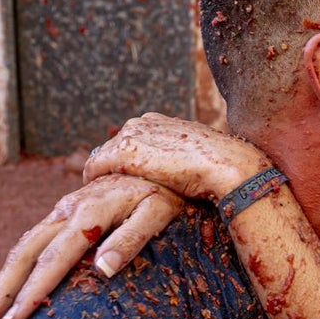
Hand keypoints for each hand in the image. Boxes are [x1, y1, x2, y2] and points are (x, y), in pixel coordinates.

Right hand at [0, 174, 183, 318]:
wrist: (158, 159)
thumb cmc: (166, 190)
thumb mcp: (160, 212)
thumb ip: (132, 238)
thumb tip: (103, 268)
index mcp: (89, 213)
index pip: (53, 259)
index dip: (32, 291)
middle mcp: (67, 209)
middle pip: (24, 254)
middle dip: (2, 292)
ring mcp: (63, 209)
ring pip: (23, 247)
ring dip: (2, 283)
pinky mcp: (65, 211)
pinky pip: (33, 242)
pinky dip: (17, 268)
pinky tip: (12, 289)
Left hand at [84, 113, 270, 199]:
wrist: (225, 163)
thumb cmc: (219, 167)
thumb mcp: (196, 159)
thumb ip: (180, 160)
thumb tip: (181, 176)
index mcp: (160, 122)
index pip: (131, 140)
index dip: (125, 162)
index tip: (125, 180)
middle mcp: (142, 123)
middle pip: (113, 147)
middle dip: (110, 168)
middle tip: (109, 191)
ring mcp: (131, 134)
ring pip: (102, 157)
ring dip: (102, 175)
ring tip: (102, 196)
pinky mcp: (124, 151)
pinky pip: (96, 167)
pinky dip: (94, 180)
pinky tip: (98, 195)